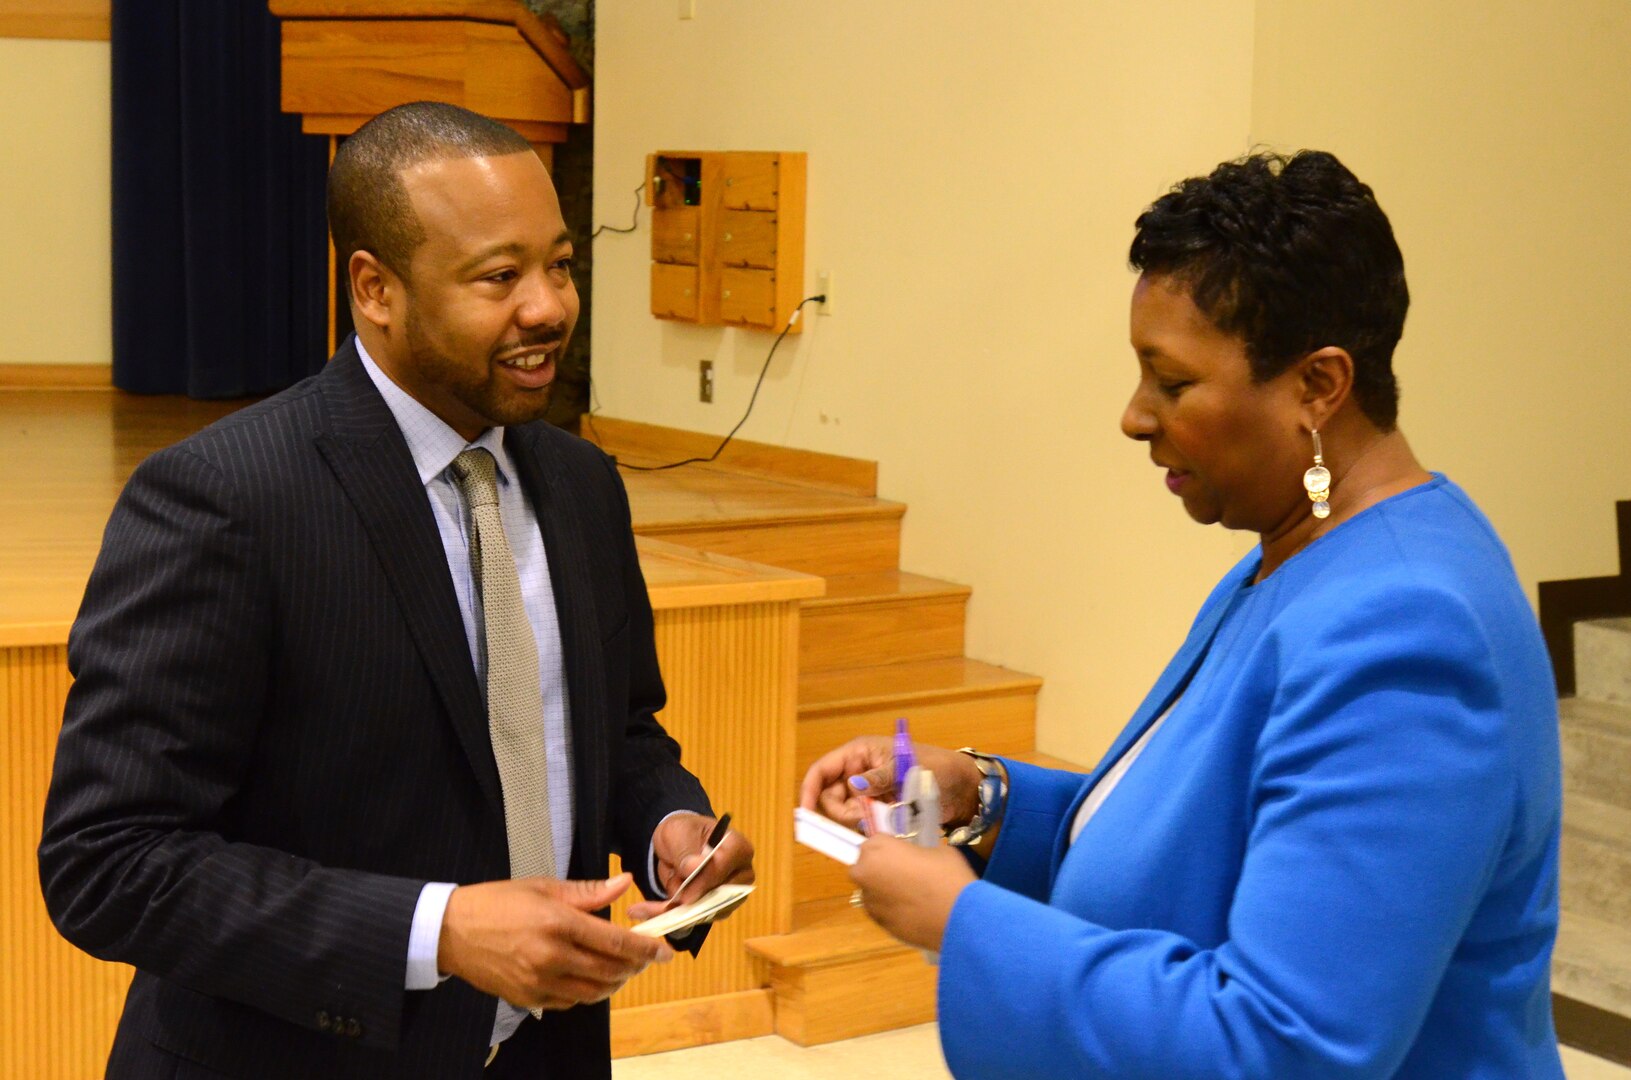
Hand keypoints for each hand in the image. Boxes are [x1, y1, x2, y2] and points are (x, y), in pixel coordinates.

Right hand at [438, 874, 672, 1010]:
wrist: (451, 931)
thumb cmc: (498, 902)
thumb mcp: (544, 887)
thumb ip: (589, 891)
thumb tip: (625, 883)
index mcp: (558, 923)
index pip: (615, 942)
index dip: (645, 949)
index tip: (664, 950)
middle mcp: (551, 956)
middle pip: (610, 971)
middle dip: (634, 967)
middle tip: (645, 959)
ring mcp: (539, 981)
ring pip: (593, 992)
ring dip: (613, 983)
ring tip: (621, 970)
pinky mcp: (528, 998)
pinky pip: (570, 1001)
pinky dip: (587, 993)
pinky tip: (589, 978)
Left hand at [626, 813, 755, 920]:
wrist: (677, 844)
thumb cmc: (684, 832)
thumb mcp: (680, 833)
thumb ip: (687, 850)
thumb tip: (696, 867)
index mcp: (738, 848)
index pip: (724, 868)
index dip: (703, 880)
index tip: (684, 891)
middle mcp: (740, 875)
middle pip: (719, 897)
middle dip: (688, 901)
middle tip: (662, 904)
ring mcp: (729, 895)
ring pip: (705, 912)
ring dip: (675, 912)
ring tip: (644, 909)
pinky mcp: (713, 909)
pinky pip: (694, 918)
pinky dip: (670, 917)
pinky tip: (648, 912)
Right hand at [799, 737, 983, 831]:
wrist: (962, 789)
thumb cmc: (936, 767)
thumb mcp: (907, 768)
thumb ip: (880, 777)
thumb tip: (853, 786)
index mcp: (859, 753)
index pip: (822, 770)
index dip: (810, 790)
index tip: (805, 813)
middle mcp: (859, 773)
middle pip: (830, 797)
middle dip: (841, 812)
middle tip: (862, 818)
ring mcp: (869, 793)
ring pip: (845, 814)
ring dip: (858, 821)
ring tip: (884, 818)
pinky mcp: (879, 810)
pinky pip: (862, 823)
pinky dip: (870, 828)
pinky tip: (887, 826)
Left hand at [850, 833, 976, 950]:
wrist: (959, 918)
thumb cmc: (948, 875)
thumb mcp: (936, 851)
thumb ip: (916, 853)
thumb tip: (916, 861)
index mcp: (877, 849)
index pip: (875, 842)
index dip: (891, 848)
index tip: (905, 854)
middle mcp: (865, 873)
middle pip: (865, 866)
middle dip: (879, 868)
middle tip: (905, 874)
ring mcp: (869, 901)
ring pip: (871, 891)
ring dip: (885, 891)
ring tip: (912, 897)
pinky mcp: (878, 923)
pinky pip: (881, 911)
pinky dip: (892, 910)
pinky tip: (913, 913)